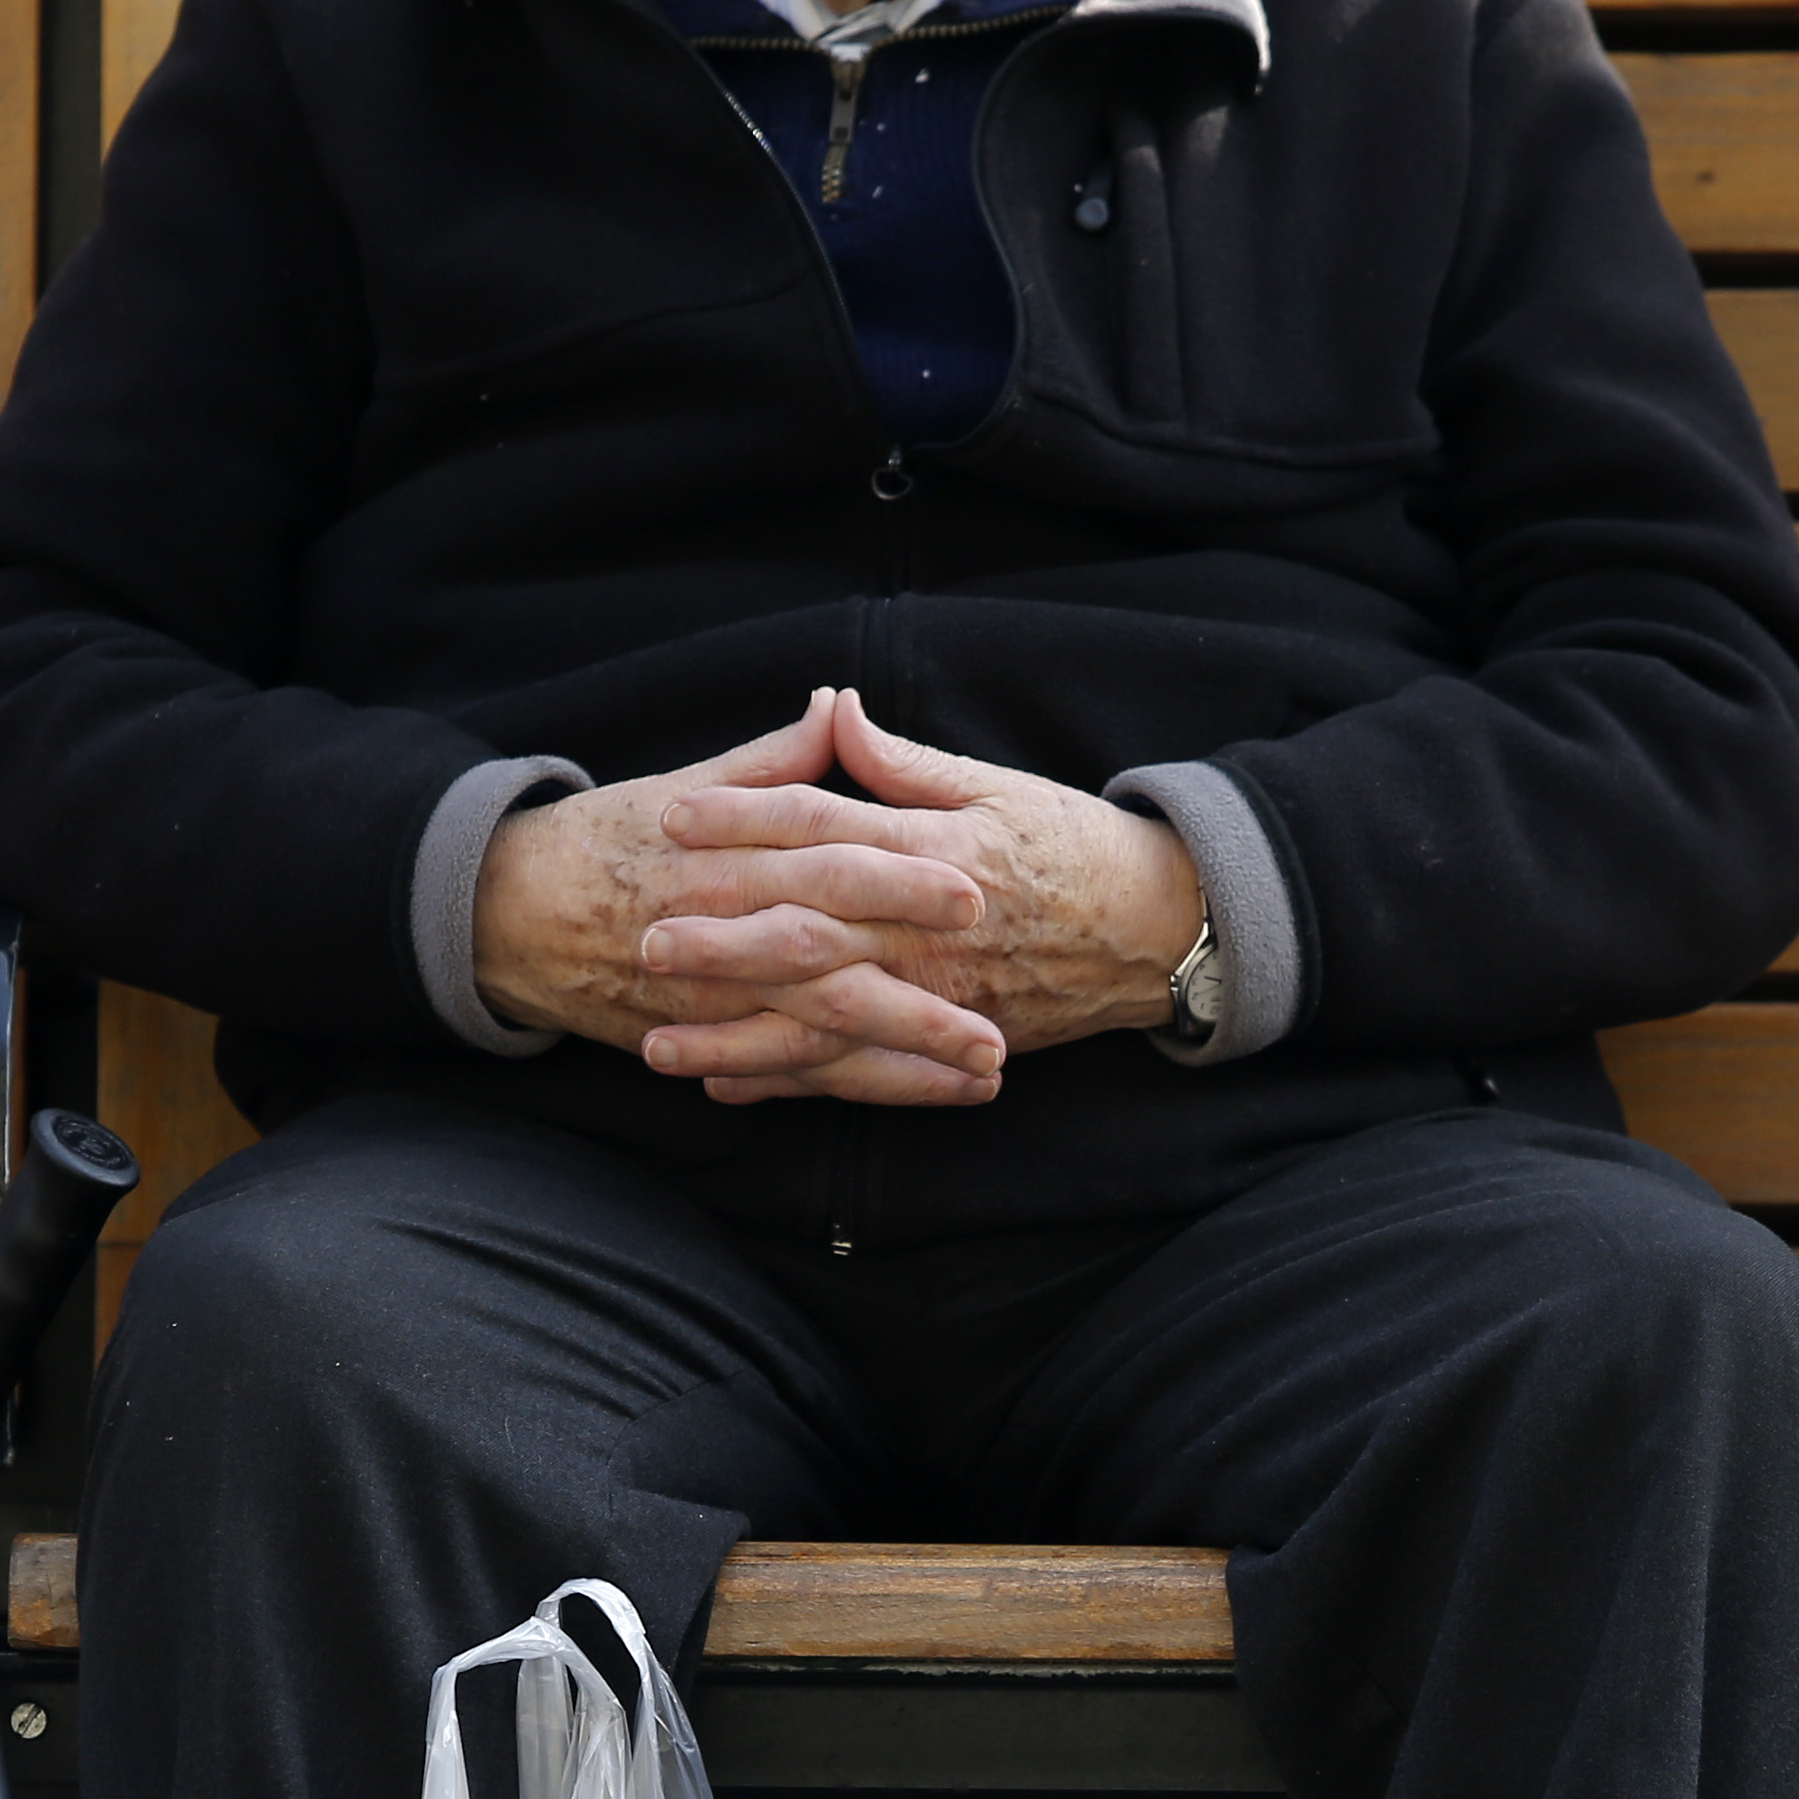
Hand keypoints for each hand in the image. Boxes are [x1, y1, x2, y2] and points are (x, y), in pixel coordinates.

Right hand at [469, 692, 1009, 1106]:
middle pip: (831, 961)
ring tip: (986, 1070)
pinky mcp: (697, 1040)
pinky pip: (782, 1074)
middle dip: (916, 993)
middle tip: (999, 1011)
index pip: (827, 860)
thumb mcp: (687, 787)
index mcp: (728, 854)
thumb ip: (773, 762)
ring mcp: (709, 997)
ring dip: (903, 1057)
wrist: (508, 911)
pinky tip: (920, 1092)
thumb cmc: (608, 840)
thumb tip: (838, 706)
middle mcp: (721, 929)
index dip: (900, 876)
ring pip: (815, 1034)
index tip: (973, 888)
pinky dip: (847, 1088)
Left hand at [635, 691, 1199, 1104]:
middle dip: (722, 941)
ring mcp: (935, 993)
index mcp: (931, 850)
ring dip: (738, 1035)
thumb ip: (904, 764)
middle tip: (645, 940)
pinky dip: (793, 1084)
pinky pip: (861, 1071)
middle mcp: (925, 928)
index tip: (675, 818)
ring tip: (660, 1044)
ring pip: (821, 1020)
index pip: (822, 828)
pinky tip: (727, 1086)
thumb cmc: (1069, 845)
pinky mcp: (946, 1041)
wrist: (1153, 928)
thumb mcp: (993, 787)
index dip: (746, 819)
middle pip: (808, 932)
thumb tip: (836, 712)